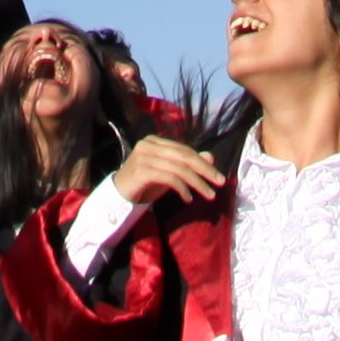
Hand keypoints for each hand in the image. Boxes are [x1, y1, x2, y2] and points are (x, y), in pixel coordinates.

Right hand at [104, 134, 225, 211]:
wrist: (118, 196)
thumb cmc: (145, 184)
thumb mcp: (169, 173)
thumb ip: (187, 164)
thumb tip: (210, 157)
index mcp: (156, 141)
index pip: (185, 150)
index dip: (204, 163)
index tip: (219, 177)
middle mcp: (149, 145)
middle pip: (184, 156)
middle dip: (205, 170)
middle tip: (220, 183)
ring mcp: (144, 156)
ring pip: (179, 168)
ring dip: (197, 183)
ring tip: (209, 195)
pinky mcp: (141, 170)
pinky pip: (169, 178)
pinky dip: (182, 188)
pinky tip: (188, 199)